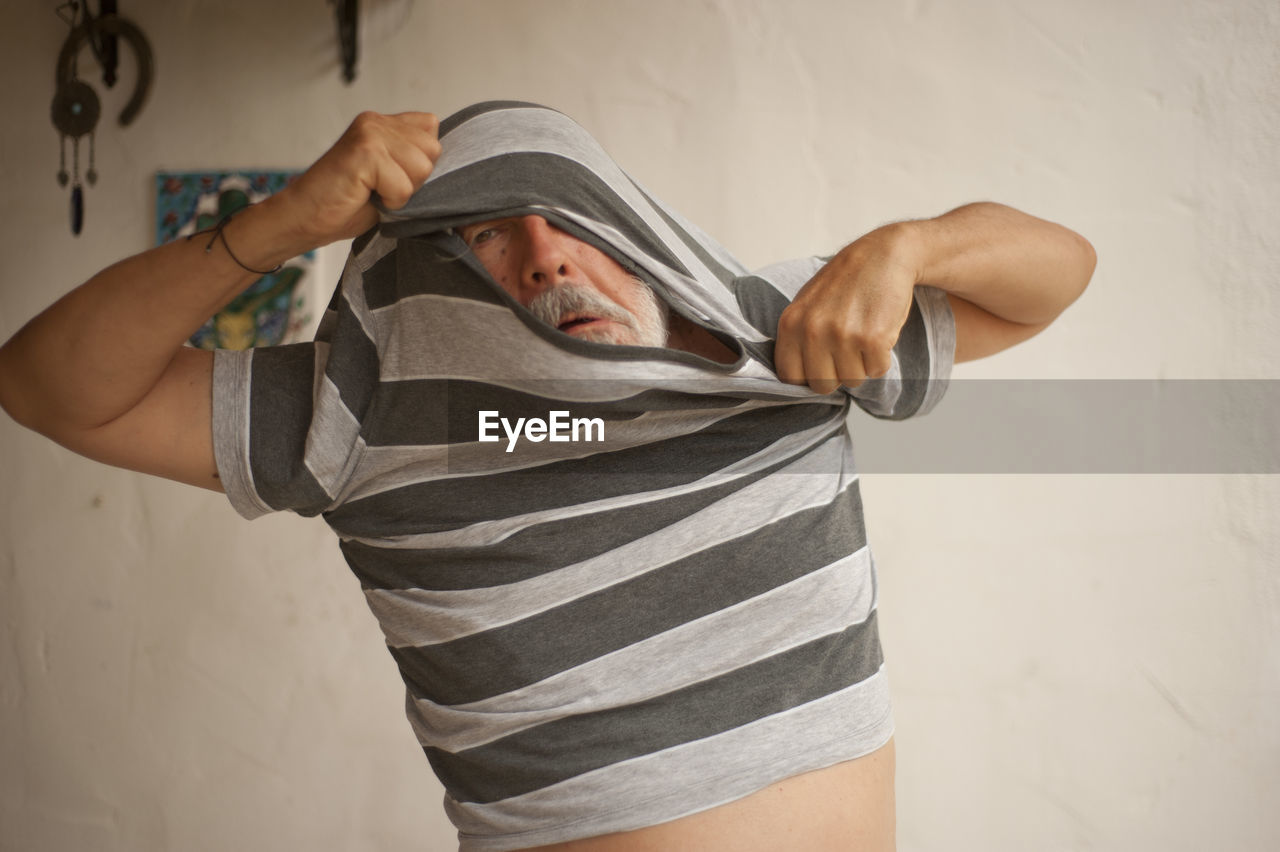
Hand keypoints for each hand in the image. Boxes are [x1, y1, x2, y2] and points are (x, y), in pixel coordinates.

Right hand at [273, 111, 441, 249]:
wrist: (305, 217)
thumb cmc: (345, 202)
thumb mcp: (389, 177)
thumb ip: (412, 159)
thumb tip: (444, 157)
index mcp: (383, 123)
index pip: (432, 130)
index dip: (419, 163)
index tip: (390, 177)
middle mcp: (377, 121)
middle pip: (432, 151)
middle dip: (414, 180)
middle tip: (380, 187)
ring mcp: (370, 133)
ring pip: (422, 169)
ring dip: (401, 192)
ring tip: (372, 191)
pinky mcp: (365, 151)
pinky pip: (404, 186)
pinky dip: (390, 201)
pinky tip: (365, 196)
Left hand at [774, 224, 920, 394]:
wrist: (882, 256)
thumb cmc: (843, 283)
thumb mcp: (806, 304)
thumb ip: (796, 338)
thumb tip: (795, 379)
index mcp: (790, 324)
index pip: (790, 378)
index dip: (808, 377)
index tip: (820, 367)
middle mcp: (813, 331)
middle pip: (822, 385)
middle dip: (837, 374)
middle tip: (846, 351)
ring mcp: (843, 335)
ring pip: (852, 380)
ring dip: (861, 365)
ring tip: (862, 336)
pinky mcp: (873, 338)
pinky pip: (877, 370)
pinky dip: (881, 359)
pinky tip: (878, 334)